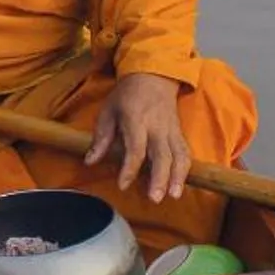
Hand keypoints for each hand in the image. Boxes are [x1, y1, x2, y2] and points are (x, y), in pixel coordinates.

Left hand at [86, 72, 191, 202]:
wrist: (154, 76)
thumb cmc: (127, 95)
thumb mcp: (108, 110)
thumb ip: (101, 137)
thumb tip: (90, 161)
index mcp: (136, 119)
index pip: (135, 147)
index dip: (130, 168)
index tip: (123, 185)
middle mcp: (156, 126)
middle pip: (161, 154)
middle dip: (159, 178)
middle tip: (154, 198)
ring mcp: (171, 130)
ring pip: (178, 155)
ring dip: (177, 177)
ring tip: (174, 196)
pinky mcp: (179, 134)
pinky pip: (185, 153)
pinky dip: (185, 170)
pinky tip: (180, 186)